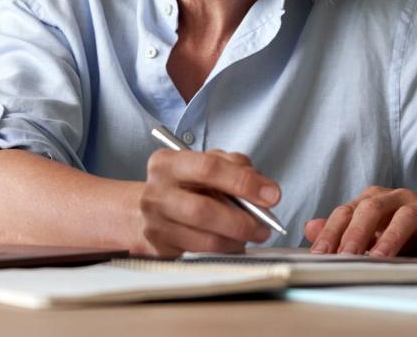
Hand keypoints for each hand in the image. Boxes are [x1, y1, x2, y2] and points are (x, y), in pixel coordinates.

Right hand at [137, 148, 280, 256]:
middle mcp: (157, 192)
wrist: (145, 210)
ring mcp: (155, 223)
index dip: (244, 182)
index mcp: (168, 163)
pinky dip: (226, 249)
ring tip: (253, 234)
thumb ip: (235, 167)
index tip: (271, 195)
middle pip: (204, 210)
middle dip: (242, 220)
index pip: (209, 168)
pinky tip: (235, 242)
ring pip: (205, 239)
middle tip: (264, 225)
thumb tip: (264, 190)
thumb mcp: (205, 163)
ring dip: (237, 239)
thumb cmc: (184, 185)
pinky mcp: (160, 247)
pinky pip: (202, 253)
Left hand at [304, 186, 416, 258]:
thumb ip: (345, 228)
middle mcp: (398, 198)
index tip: (319, 254)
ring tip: (377, 258)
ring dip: (390, 238)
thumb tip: (309, 229)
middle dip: (355, 233)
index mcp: (376, 199)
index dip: (332, 232)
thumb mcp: (378, 225)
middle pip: (372, 209)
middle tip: (343, 256)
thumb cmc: (415, 224)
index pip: (347, 211)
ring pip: (405, 217)